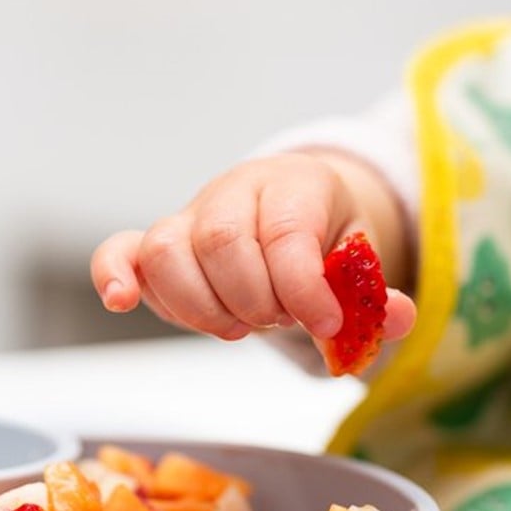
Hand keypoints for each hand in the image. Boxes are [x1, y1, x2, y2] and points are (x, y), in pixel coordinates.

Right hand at [91, 152, 415, 345]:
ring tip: (236, 326)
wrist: (286, 208)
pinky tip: (122, 302)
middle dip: (254, 300)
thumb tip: (396, 319)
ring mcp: (188, 216)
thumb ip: (374, 292)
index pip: (286, 232)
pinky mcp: (154, 244)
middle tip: (277, 320)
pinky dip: (114, 276)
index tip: (324, 324)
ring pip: (168, 251)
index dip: (302, 287)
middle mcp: (234, 191)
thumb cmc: (322, 238)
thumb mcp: (360, 260)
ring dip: (202, 307)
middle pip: (223, 242)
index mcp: (294, 185)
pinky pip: (119, 250)